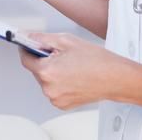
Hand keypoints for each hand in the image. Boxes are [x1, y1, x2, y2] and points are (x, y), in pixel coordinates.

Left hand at [19, 32, 134, 109]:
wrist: (115, 78)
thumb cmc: (96, 60)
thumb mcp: (67, 41)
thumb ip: (43, 38)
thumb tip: (29, 37)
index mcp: (47, 71)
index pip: (25, 58)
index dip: (26, 49)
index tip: (26, 44)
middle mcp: (49, 87)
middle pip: (36, 70)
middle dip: (43, 60)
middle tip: (59, 53)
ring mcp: (56, 98)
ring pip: (45, 80)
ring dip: (51, 71)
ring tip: (69, 65)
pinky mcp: (63, 104)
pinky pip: (54, 90)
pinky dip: (58, 82)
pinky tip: (72, 75)